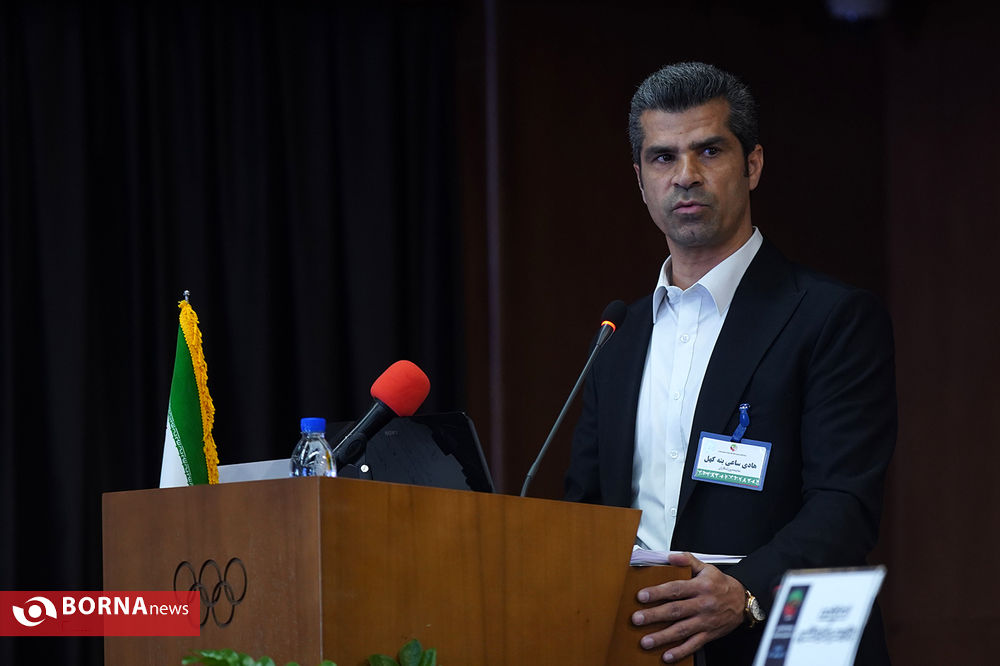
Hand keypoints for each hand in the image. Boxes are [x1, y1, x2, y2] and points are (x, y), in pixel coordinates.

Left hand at [631, 551, 745, 662]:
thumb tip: (671, 557)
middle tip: (637, 619)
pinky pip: (693, 645)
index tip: (642, 596)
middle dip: (654, 616)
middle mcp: (702, 605)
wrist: (743, 602)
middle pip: (675, 611)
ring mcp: (705, 621)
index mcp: (700, 587)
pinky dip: (680, 652)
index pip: (676, 589)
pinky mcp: (708, 634)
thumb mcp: (707, 568)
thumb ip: (687, 560)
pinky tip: (667, 656)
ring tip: (646, 641)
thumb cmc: (721, 584)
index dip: (658, 592)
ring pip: (682, 630)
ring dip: (663, 637)